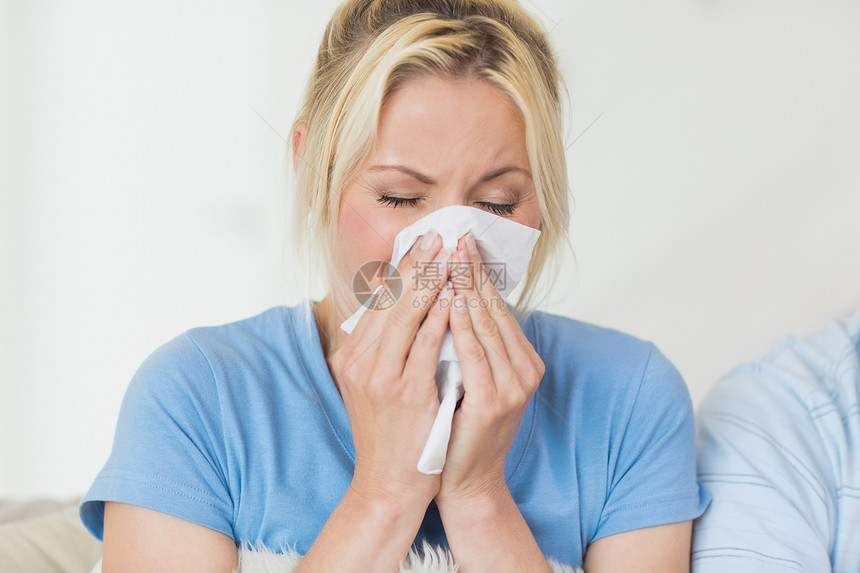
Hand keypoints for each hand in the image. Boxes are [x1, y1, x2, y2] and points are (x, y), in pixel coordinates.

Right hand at [329, 230, 452, 508]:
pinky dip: (439, 316)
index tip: (423, 242)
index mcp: (352, 356)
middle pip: (391, 300)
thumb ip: (383, 347)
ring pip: (406, 314)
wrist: (387, 483)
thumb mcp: (373, 385)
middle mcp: (360, 362)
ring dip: (431, 280)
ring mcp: (381, 376)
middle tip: (439, 235)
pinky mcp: (406, 392)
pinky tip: (454, 296)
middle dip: (418, 263)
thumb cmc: (389, 432)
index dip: (403, 268)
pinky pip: (425, 344)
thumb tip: (399, 307)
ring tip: (450, 255)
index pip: (379, 300)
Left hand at [437, 232, 545, 503]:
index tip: (461, 241)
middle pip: (495, 308)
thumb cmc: (459, 426)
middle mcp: (524, 369)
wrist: (464, 480)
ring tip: (452, 257)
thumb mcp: (468, 377)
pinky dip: (463, 326)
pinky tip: (451, 302)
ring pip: (488, 325)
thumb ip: (467, 341)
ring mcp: (513, 385)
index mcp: (519, 359)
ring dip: (468, 288)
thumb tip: (448, 296)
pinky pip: (476, 354)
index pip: (497, 305)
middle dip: (473, 270)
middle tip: (457, 235)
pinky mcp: (495, 402)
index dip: (478, 272)